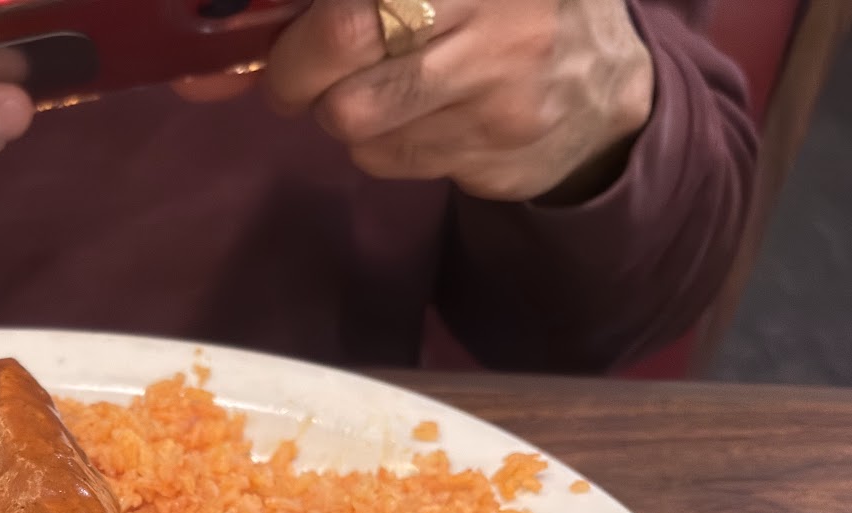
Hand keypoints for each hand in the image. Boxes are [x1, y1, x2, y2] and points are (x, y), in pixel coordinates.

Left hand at [257, 0, 654, 202]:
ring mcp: (499, 80)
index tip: (273, 28)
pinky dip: (375, 146)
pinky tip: (409, 121)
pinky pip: (386, 157)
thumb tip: (247, 40)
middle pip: (342, 38)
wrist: (605, 87)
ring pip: (354, 114)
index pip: (352, 0)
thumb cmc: (504, 12)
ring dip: (336, 113)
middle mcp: (495, 6)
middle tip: (293, 76)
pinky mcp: (493, 146)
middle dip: (293, 68)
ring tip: (364, 94)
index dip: (296, 22)